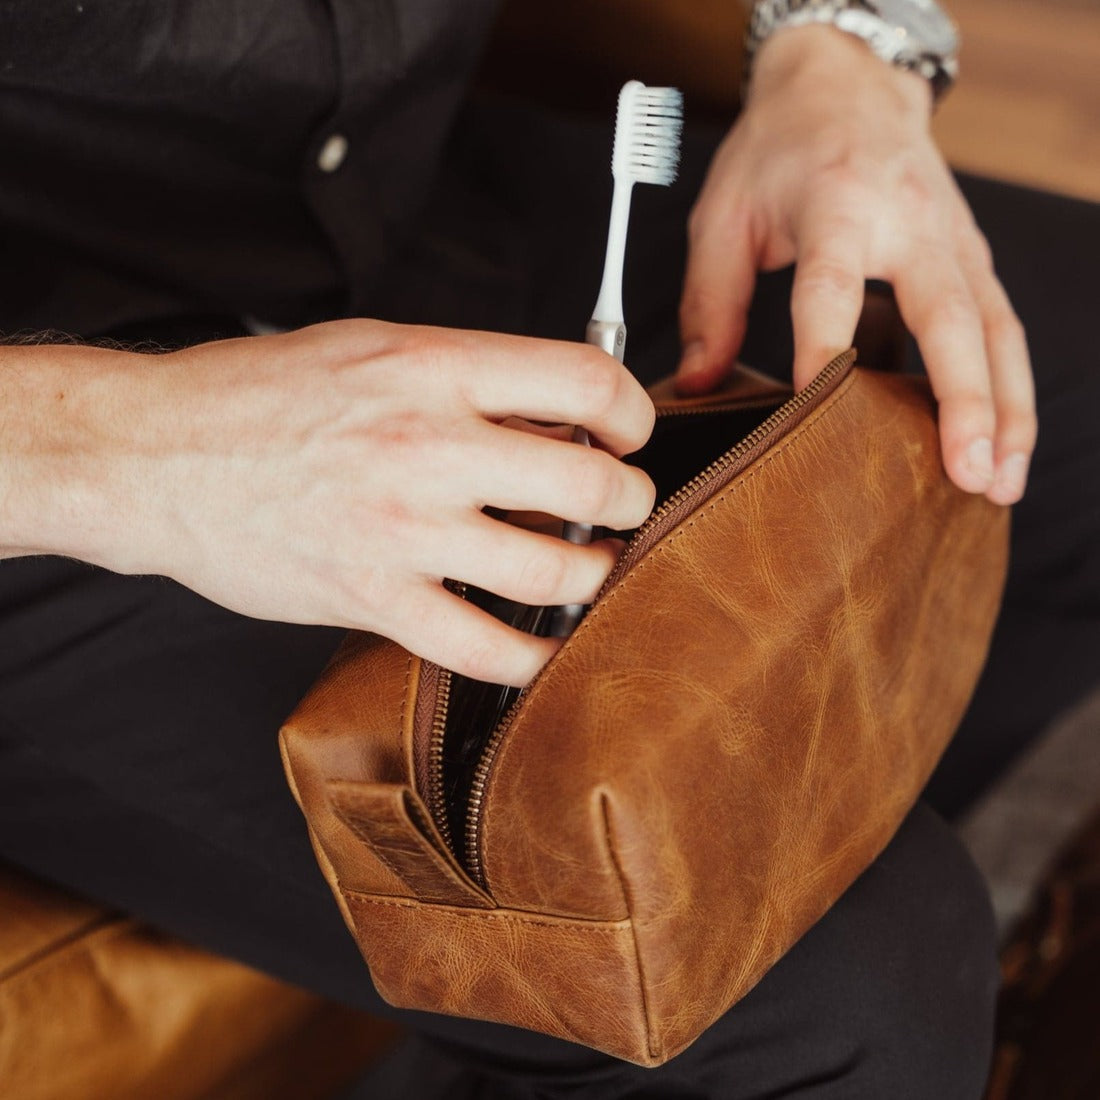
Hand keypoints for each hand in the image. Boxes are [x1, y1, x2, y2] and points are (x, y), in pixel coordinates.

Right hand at [2, 321, 655, 684]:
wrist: (153, 456)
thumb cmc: (258, 396)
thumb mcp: (372, 348)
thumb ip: (468, 376)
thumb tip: (556, 410)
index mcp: (433, 368)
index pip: (586, 383)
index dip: (634, 411)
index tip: (630, 434)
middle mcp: (428, 445)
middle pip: (592, 484)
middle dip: (630, 501)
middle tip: (625, 508)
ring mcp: (403, 529)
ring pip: (555, 569)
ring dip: (594, 574)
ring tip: (589, 569)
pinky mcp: (372, 598)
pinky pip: (485, 647)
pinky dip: (532, 656)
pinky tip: (542, 647)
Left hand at [675, 25, 1035, 504]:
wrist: (846, 84)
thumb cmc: (782, 149)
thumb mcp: (724, 213)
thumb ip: (709, 303)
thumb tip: (697, 386)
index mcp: (836, 204)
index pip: (830, 284)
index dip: (823, 347)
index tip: (815, 407)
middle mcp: (909, 221)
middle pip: (947, 315)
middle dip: (963, 400)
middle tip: (966, 471)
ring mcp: (952, 239)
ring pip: (994, 330)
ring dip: (1005, 409)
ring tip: (999, 482)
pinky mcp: (970, 257)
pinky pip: (1000, 328)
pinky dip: (1009, 389)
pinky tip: (1003, 443)